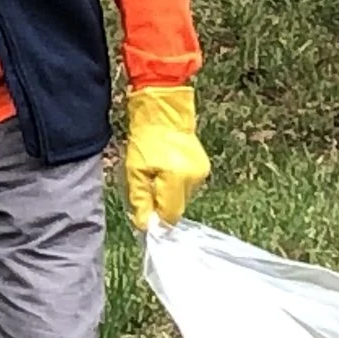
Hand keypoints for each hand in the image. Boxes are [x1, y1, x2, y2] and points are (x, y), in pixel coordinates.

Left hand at [124, 85, 210, 228]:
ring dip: (168, 194)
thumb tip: (145, 225)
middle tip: (145, 188)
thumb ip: (141, 199)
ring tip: (155, 174)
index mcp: (176, 178)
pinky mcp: (203, 167)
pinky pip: (188, 186)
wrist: (163, 112)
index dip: (156, 218)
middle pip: (177, 207)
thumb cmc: (145, 139)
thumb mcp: (135, 171)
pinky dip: (175, 184)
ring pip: (182, 198)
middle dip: (160, 204)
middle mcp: (193, 178)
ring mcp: (201, 172)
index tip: (143, 212)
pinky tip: (166, 169)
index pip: (170, 215)